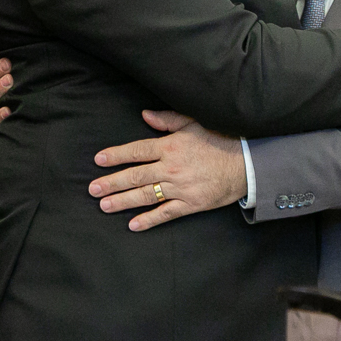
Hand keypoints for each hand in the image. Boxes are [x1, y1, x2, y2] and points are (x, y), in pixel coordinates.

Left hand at [89, 110, 247, 231]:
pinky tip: (133, 224)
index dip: (116, 155)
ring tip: (105, 205)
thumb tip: (144, 115)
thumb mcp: (195, 122)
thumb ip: (168, 120)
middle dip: (112, 182)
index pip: (137, 151)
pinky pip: (165, 214)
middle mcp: (171, 168)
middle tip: (93, 189)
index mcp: (171, 146)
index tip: (99, 160)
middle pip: (135, 176)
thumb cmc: (222, 139)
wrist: (247, 162)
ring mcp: (180, 188)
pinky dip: (148, 220)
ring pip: (145, 196)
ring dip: (123, 201)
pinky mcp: (191, 204)